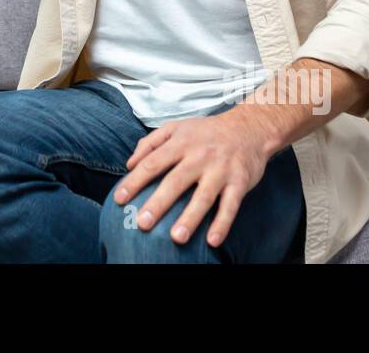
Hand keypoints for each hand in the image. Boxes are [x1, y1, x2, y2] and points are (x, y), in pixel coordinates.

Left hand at [112, 106, 275, 248]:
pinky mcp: (239, 182)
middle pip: (176, 181)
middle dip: (159, 203)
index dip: (135, 181)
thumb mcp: (176, 127)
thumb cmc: (206, 132)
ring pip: (204, 196)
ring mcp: (220, 169)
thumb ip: (150, 142)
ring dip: (190, 218)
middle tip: (143, 223)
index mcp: (180, 142)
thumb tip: (129, 164)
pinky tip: (212, 241)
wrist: (249, 128)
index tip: (119, 199)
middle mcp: (199, 155)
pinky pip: (231, 205)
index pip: (153, 162)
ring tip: (176, 237)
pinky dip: (222, 223)